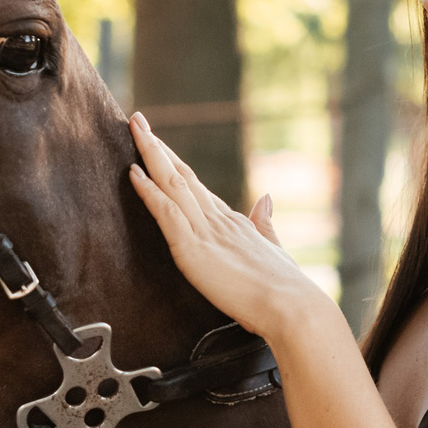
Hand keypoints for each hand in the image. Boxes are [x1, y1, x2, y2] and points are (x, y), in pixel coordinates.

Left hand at [127, 113, 331, 343]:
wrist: (293, 306)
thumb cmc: (285, 287)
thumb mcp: (273, 249)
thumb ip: (265, 223)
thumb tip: (265, 198)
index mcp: (234, 221)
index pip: (196, 185)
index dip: (175, 163)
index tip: (158, 142)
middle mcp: (219, 219)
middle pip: (182, 175)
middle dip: (158, 147)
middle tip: (138, 120)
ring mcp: (206, 232)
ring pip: (172, 184)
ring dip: (151, 155)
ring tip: (134, 130)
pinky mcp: (194, 250)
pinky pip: (167, 213)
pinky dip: (149, 192)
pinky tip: (134, 174)